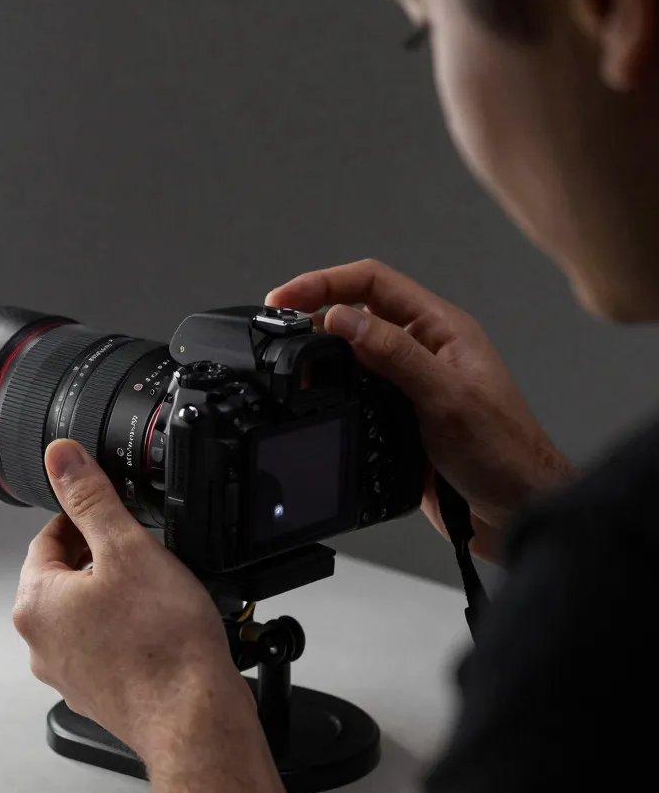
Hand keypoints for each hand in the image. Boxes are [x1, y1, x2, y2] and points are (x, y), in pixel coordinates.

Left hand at [14, 440, 303, 792]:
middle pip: (64, 575)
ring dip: (114, 593)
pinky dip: (126, 630)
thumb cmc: (163, 644)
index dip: (82, 517)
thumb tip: (61, 458)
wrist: (194, 719)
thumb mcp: (128, 548)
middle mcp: (40, 642)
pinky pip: (104, 644)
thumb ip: (90, 498)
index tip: (111, 513)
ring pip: (85, 611)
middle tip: (141, 551)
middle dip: (100, 556)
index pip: (47, 538)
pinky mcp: (96, 692)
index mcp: (35, 602)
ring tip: (155, 592)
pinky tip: (159, 628)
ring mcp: (66, 672)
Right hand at [267, 259, 574, 562]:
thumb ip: (394, 355)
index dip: (324, 283)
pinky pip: (356, 391)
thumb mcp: (445, 398)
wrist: (517, 510)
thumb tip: (343, 319)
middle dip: (313, 312)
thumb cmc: (504, 453)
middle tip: (275, 327)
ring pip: (352, 352)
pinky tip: (316, 398)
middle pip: (357, 311)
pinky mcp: (399, 417)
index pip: (373, 283)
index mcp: (441, 329)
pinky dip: (330, 389)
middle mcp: (424, 350)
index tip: (285, 298)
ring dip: (320, 351)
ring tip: (288, 359)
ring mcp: (410, 383)